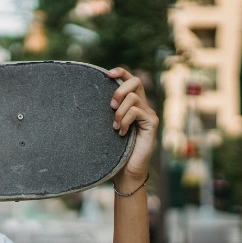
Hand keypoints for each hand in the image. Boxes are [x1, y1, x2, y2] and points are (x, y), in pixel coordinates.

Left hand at [107, 68, 157, 192]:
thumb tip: (90, 98)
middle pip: (136, 81)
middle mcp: (143, 106)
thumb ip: (107, 113)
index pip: (131, 80)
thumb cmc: (114, 150)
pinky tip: (121, 133)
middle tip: (111, 107)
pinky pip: (136, 111)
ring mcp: (149, 114)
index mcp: (133, 104)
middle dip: (119, 90)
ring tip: (115, 127)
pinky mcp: (152, 123)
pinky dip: (125, 120)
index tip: (107, 74)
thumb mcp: (107, 127)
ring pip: (133, 98)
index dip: (121, 72)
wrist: (126, 170)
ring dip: (119, 112)